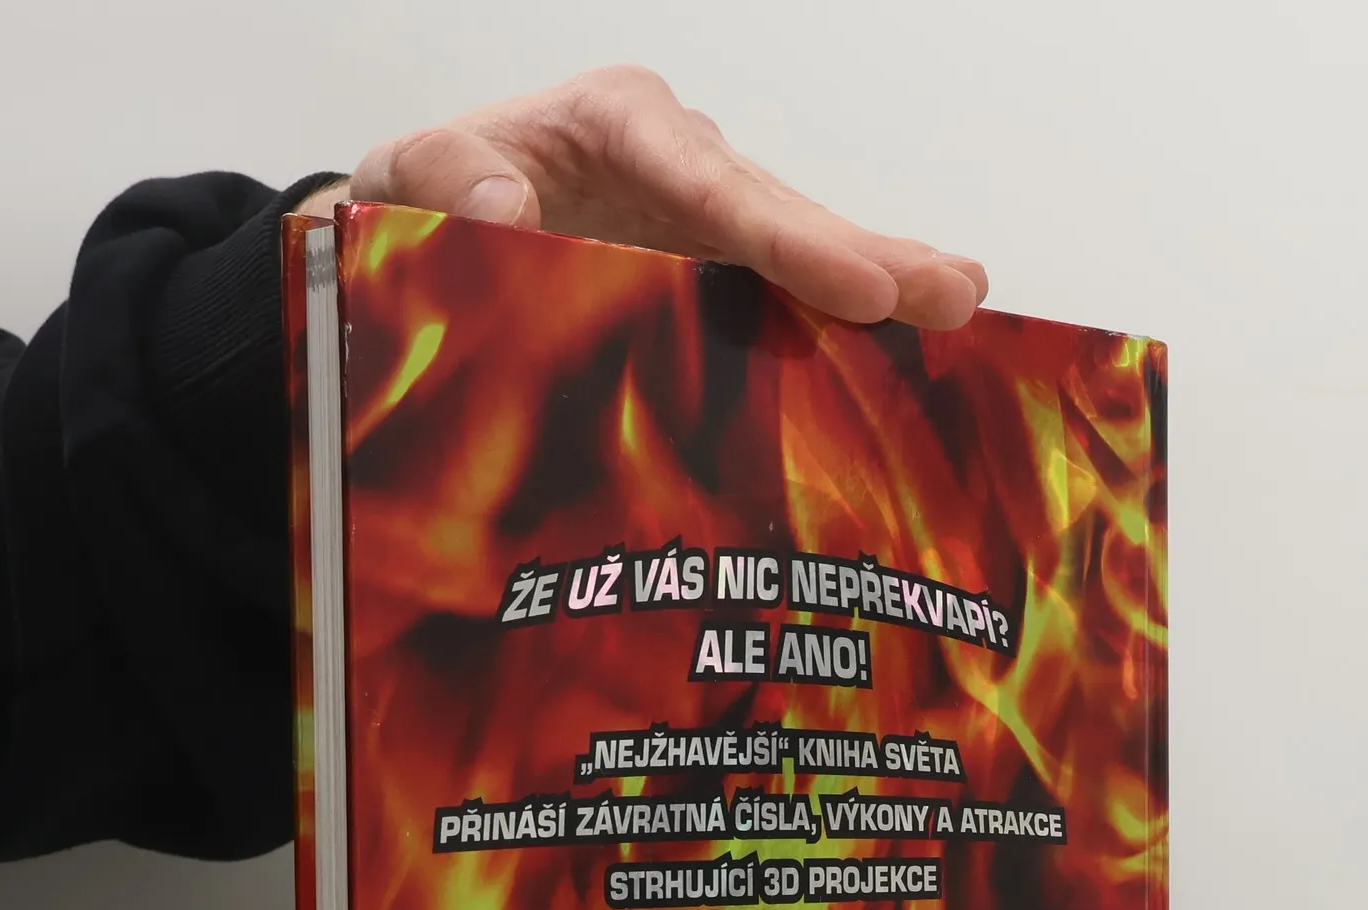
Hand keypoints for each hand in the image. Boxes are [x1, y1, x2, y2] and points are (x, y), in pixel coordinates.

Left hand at [296, 66, 987, 329]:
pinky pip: (782, 286)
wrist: (421, 230)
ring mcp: (701, 216)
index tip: (852, 286)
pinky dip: (845, 306)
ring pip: (798, 245)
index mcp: (616, 122)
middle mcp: (678, 160)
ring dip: (881, 276)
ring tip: (963, 303)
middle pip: (778, 209)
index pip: (708, 180)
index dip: (784, 236)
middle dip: (866, 253)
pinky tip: (912, 329)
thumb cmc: (421, 198)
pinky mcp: (708, 266)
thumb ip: (442, 182)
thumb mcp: (404, 181)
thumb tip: (510, 206)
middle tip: (949, 293)